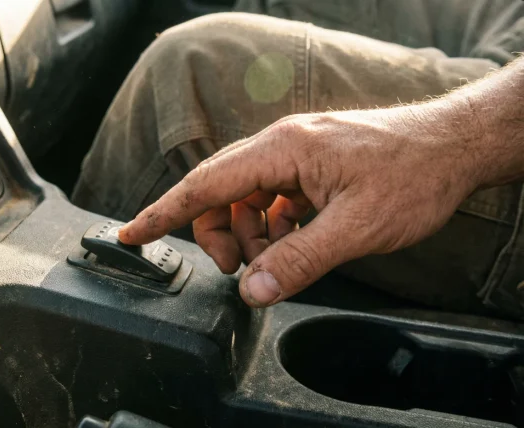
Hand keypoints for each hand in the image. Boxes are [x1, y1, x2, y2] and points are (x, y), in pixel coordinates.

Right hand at [118, 102, 485, 307]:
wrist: (453, 147)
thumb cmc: (411, 176)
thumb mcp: (354, 229)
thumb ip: (298, 261)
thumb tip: (253, 291)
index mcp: (282, 150)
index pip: (205, 184)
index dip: (163, 212)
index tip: (130, 233)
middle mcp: (280, 145)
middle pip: (219, 191)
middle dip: (218, 234)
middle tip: (240, 270)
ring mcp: (294, 153)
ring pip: (244, 197)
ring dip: (250, 234)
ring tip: (280, 257)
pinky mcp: (308, 165)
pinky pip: (270, 197)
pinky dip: (273, 225)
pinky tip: (298, 239)